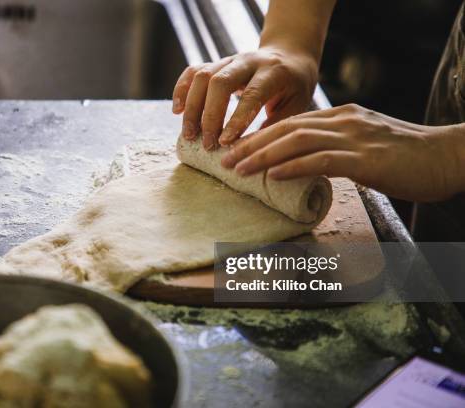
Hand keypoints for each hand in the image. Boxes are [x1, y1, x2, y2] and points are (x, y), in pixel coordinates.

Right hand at [172, 47, 318, 150]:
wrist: (289, 54)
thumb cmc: (294, 86)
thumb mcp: (296, 105)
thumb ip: (275, 125)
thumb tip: (249, 151)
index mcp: (274, 71)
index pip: (251, 94)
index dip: (236, 119)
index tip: (224, 143)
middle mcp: (248, 61)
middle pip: (220, 82)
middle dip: (209, 115)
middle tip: (206, 143)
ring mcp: (229, 59)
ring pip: (203, 76)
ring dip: (192, 107)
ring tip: (189, 134)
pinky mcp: (216, 63)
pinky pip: (193, 71)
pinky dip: (181, 90)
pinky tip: (177, 111)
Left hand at [221, 104, 464, 201]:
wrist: (447, 158)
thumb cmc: (405, 158)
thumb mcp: (364, 145)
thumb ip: (336, 149)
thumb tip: (304, 165)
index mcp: (340, 117)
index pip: (291, 123)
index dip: (260, 135)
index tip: (236, 149)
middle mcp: (342, 121)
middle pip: (286, 128)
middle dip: (251, 144)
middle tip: (224, 159)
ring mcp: (354, 137)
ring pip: (297, 141)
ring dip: (263, 156)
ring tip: (237, 169)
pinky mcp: (366, 159)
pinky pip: (321, 160)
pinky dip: (293, 166)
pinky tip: (272, 175)